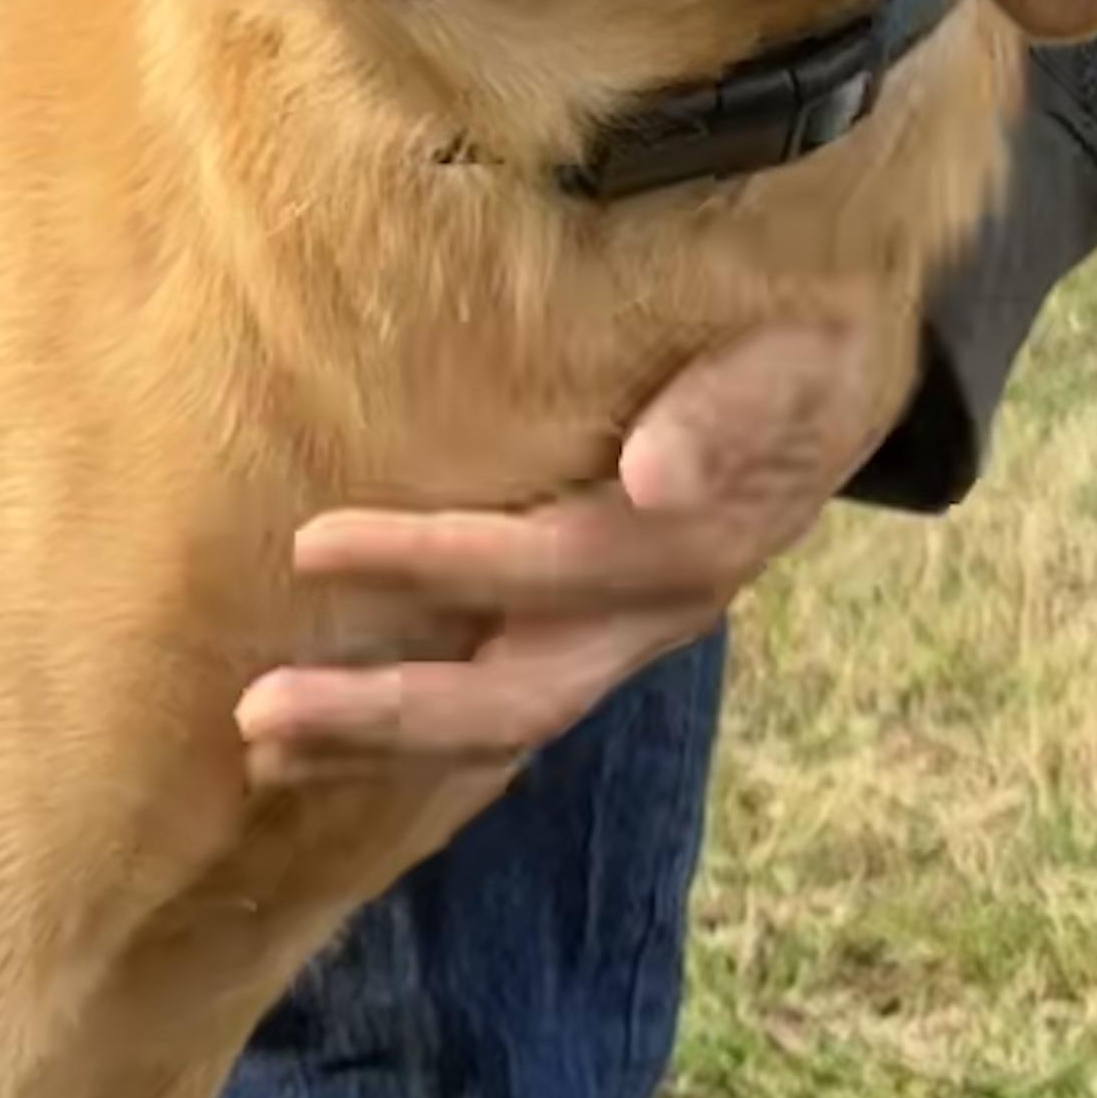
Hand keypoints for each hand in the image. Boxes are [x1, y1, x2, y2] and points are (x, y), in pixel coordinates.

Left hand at [237, 312, 907, 791]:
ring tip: (263, 749)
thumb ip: (726, 412)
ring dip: (379, 744)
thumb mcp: (792, 355)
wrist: (840, 386)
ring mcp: (620, 644)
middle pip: (512, 695)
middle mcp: (650, 617)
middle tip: (256, 711)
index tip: (309, 543)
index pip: (547, 564)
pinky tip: (318, 748)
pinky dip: (408, 740)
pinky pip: (497, 715)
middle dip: (383, 712)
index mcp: (691, 544)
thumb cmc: (801, 348)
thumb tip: (653, 478)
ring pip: (497, 725)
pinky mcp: (594, 645)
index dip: (432, 562)